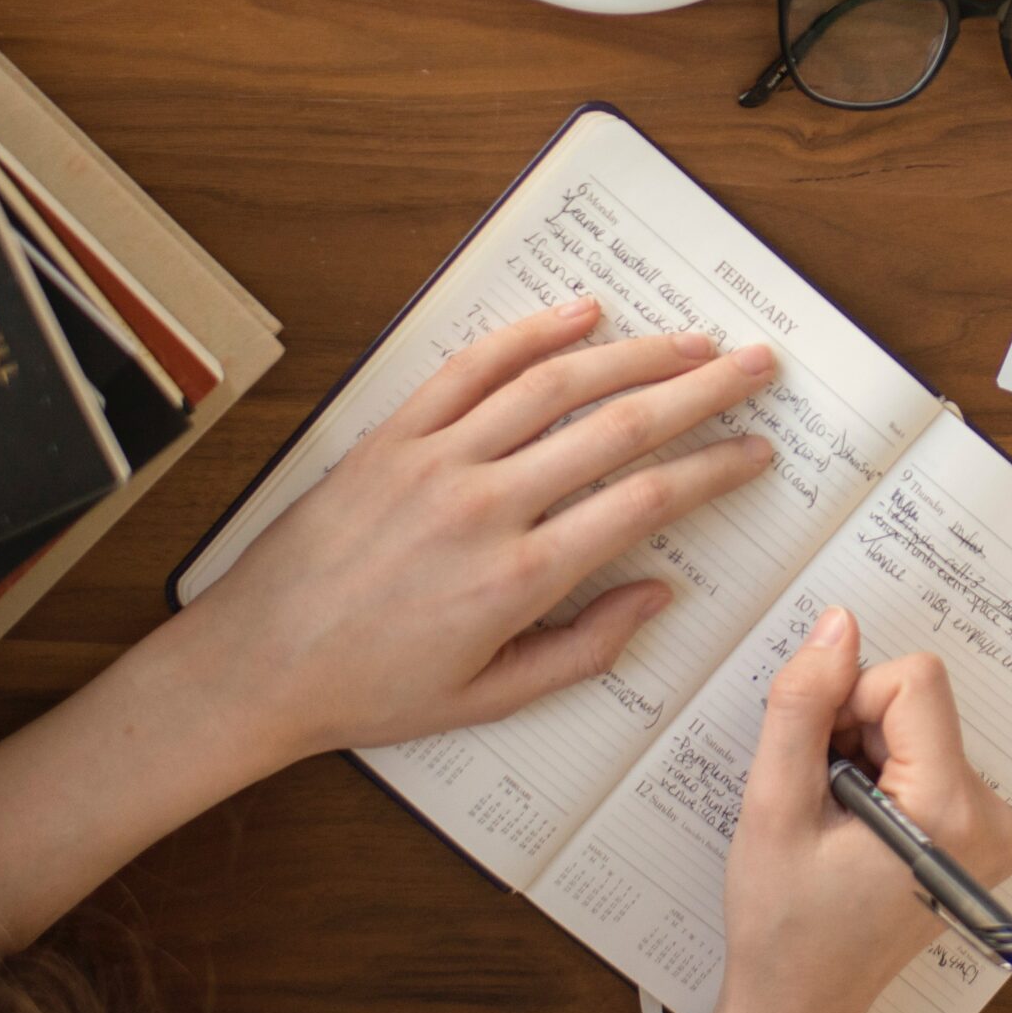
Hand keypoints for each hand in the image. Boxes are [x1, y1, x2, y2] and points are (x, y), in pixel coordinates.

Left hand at [175, 295, 775, 771]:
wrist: (255, 664)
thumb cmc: (372, 690)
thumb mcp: (490, 698)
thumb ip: (585, 648)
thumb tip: (660, 594)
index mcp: (518, 578)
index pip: (645, 502)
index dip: (714, 469)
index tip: (756, 451)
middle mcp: (485, 506)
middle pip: (618, 427)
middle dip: (702, 390)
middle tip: (756, 366)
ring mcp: (435, 460)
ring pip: (555, 385)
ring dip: (635, 354)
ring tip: (692, 339)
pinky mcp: (392, 436)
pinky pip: (470, 368)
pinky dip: (530, 334)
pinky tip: (582, 314)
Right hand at [699, 608, 1011, 1012]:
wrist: (802, 1000)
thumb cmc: (785, 921)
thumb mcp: (774, 805)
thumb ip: (803, 705)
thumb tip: (838, 625)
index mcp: (951, 811)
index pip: (914, 681)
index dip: (850, 701)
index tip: (819, 759)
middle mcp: (991, 817)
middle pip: (918, 702)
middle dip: (855, 731)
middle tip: (821, 799)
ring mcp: (992, 829)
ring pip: (919, 725)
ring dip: (865, 753)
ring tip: (835, 820)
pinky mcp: (979, 832)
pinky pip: (929, 755)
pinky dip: (884, 774)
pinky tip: (856, 827)